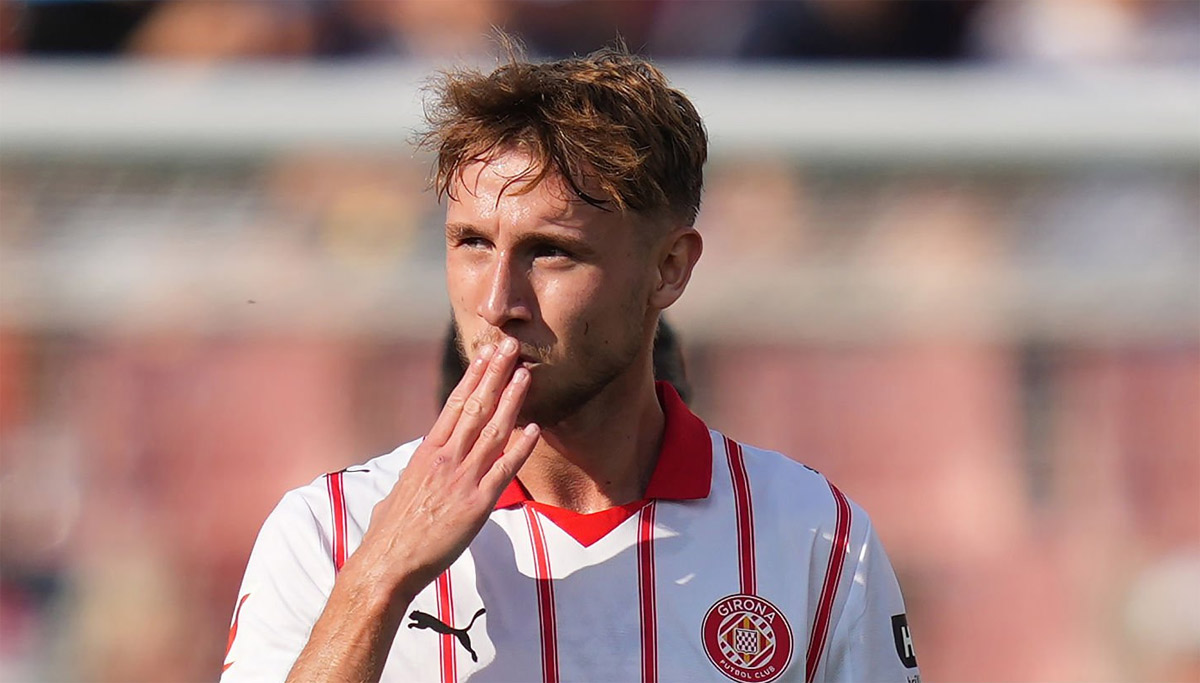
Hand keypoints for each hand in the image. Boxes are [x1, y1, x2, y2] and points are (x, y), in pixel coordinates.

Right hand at [350, 336, 539, 604]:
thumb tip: (421, 468)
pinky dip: (521, 448)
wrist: (387, 562)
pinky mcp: (477, 503)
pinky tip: (534, 428)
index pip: (454, 404)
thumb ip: (418, 473)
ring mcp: (462, 479)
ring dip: (511, 401)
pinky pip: (504, 470)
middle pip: (475, 407)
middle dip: (495, 375)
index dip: (473, 377)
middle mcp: (445, 459)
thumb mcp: (400, 490)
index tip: (486, 355)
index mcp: (426, 453)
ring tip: (526, 375)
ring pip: (492, 431)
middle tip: (511, 347)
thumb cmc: (390, 532)